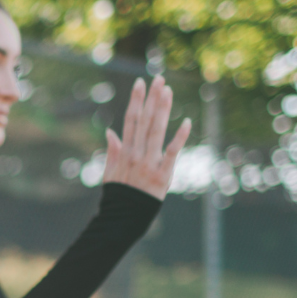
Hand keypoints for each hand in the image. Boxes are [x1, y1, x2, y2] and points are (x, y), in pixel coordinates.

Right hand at [102, 76, 191, 199]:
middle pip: (144, 120)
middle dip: (151, 98)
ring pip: (156, 131)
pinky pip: (172, 153)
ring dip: (162, 109)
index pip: (131, 120)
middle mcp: (136, 154)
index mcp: (125, 152)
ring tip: (167, 91)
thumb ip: (112, 150)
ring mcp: (149, 163)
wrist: (124, 218)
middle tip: (158, 79)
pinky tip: (186, 122)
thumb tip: (110, 131)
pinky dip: (179, 137)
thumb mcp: (110, 173)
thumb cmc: (119, 196)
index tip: (140, 83)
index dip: (135, 100)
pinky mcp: (162, 174)